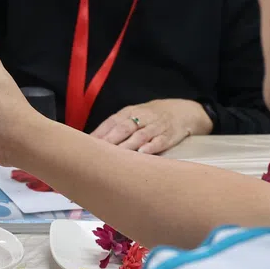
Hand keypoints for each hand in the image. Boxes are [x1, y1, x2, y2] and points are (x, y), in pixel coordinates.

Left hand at [90, 99, 211, 153]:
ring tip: (116, 157)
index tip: (86, 145)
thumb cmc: (150, 117)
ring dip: (127, 146)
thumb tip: (90, 141)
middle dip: (110, 140)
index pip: (111, 122)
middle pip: (124, 128)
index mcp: (129, 112)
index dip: (99, 133)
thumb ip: (114, 128)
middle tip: (97, 153)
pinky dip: (151, 147)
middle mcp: (142, 117)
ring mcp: (156, 126)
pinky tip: (143, 153)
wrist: (183, 111)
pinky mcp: (169, 135)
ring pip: (140, 136)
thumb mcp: (132, 116)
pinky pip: (160, 141)